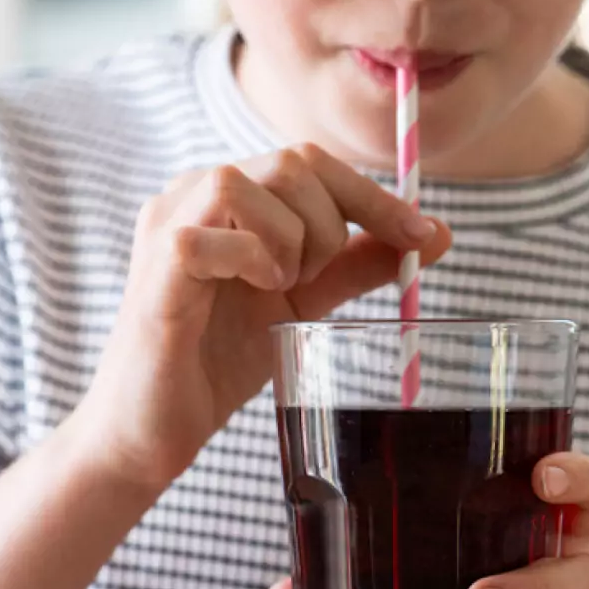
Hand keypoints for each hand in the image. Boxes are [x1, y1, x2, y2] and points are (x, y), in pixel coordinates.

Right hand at [75, 145, 452, 490]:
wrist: (155, 428)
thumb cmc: (219, 359)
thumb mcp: (305, 302)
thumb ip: (357, 264)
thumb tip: (434, 235)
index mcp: (227, 194)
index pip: (311, 160)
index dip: (373, 194)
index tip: (422, 235)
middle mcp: (191, 192)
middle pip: (291, 161)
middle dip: (331, 225)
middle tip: (316, 281)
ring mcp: (167, 223)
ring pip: (250, 184)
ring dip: (290, 242)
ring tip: (277, 288)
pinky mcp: (155, 265)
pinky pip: (211, 235)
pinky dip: (252, 261)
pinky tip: (253, 291)